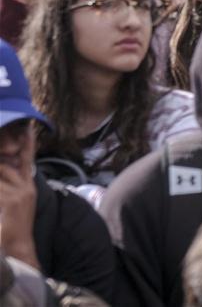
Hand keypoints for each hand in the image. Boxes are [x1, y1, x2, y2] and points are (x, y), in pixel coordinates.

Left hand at [0, 123, 39, 268]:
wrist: (19, 245)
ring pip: (0, 176)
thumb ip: (12, 185)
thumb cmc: (16, 225)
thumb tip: (3, 168)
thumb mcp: (19, 201)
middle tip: (0, 153)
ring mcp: (18, 194)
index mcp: (29, 185)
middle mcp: (25, 187)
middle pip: (7, 166)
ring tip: (2, 193)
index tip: (27, 127)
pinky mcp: (10, 201)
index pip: (29, 158)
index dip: (28, 142)